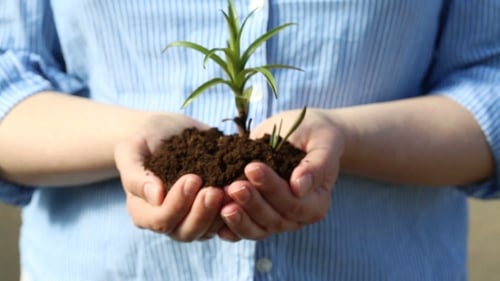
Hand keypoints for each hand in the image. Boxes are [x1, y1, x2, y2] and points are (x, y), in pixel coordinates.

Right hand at [114, 113, 224, 240]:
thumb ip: (135, 174)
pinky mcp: (211, 212)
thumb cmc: (145, 138)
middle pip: (186, 231)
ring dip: (222, 214)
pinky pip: (225, 220)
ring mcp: (190, 219)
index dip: (177, 204)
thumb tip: (156, 197)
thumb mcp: (131, 149)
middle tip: (216, 190)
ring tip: (232, 190)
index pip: (161, 220)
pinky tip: (243, 190)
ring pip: (208, 230)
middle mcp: (167, 221)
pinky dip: (236, 209)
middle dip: (202, 212)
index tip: (193, 178)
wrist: (167, 130)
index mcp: (143, 211)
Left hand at [217, 109, 344, 240]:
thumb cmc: (317, 136)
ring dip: (239, 219)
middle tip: (233, 185)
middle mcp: (297, 217)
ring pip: (258, 229)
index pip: (294, 203)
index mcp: (316, 203)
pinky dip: (231, 228)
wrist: (304, 135)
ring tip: (222, 203)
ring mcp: (277, 219)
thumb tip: (299, 187)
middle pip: (274, 219)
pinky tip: (216, 222)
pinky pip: (245, 229)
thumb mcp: (324, 144)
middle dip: (252, 203)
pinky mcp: (258, 215)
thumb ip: (316, 166)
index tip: (252, 167)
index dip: (272, 188)